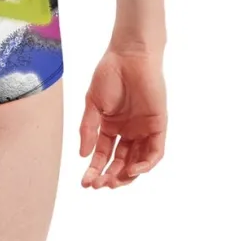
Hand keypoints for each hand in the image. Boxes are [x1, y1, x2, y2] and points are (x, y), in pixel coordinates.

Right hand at [79, 47, 166, 188]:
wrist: (129, 55)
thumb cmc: (109, 74)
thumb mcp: (92, 103)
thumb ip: (88, 129)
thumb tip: (83, 155)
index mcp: (111, 126)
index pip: (103, 155)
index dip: (94, 169)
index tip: (85, 183)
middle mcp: (128, 131)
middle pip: (120, 162)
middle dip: (109, 176)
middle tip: (98, 185)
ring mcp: (143, 130)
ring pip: (137, 162)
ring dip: (126, 175)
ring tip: (113, 182)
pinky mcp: (158, 126)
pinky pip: (155, 152)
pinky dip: (145, 164)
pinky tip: (132, 170)